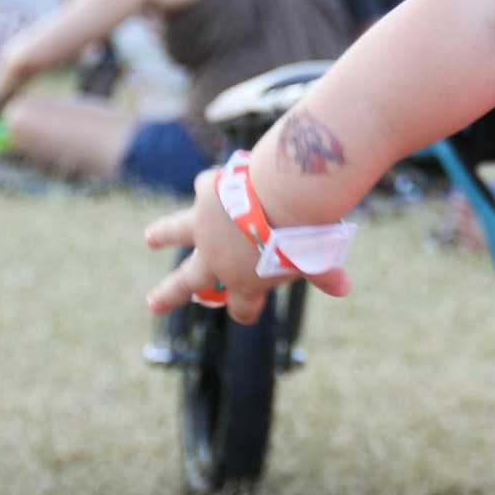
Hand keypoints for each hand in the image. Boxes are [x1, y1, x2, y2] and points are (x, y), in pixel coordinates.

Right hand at [143, 164, 352, 323]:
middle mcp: (216, 259)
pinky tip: (209, 181)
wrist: (286, 199)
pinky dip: (209, 185)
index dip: (245, 310)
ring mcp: (206, 228)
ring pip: (175, 233)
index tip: (247, 312)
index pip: (240, 307)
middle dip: (169, 295)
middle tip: (152, 304)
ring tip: (149, 237)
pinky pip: (206, 188)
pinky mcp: (207, 195)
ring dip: (162, 234)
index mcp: (244, 282)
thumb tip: (346, 289)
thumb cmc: (304, 237)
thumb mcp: (315, 258)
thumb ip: (324, 274)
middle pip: (186, 283)